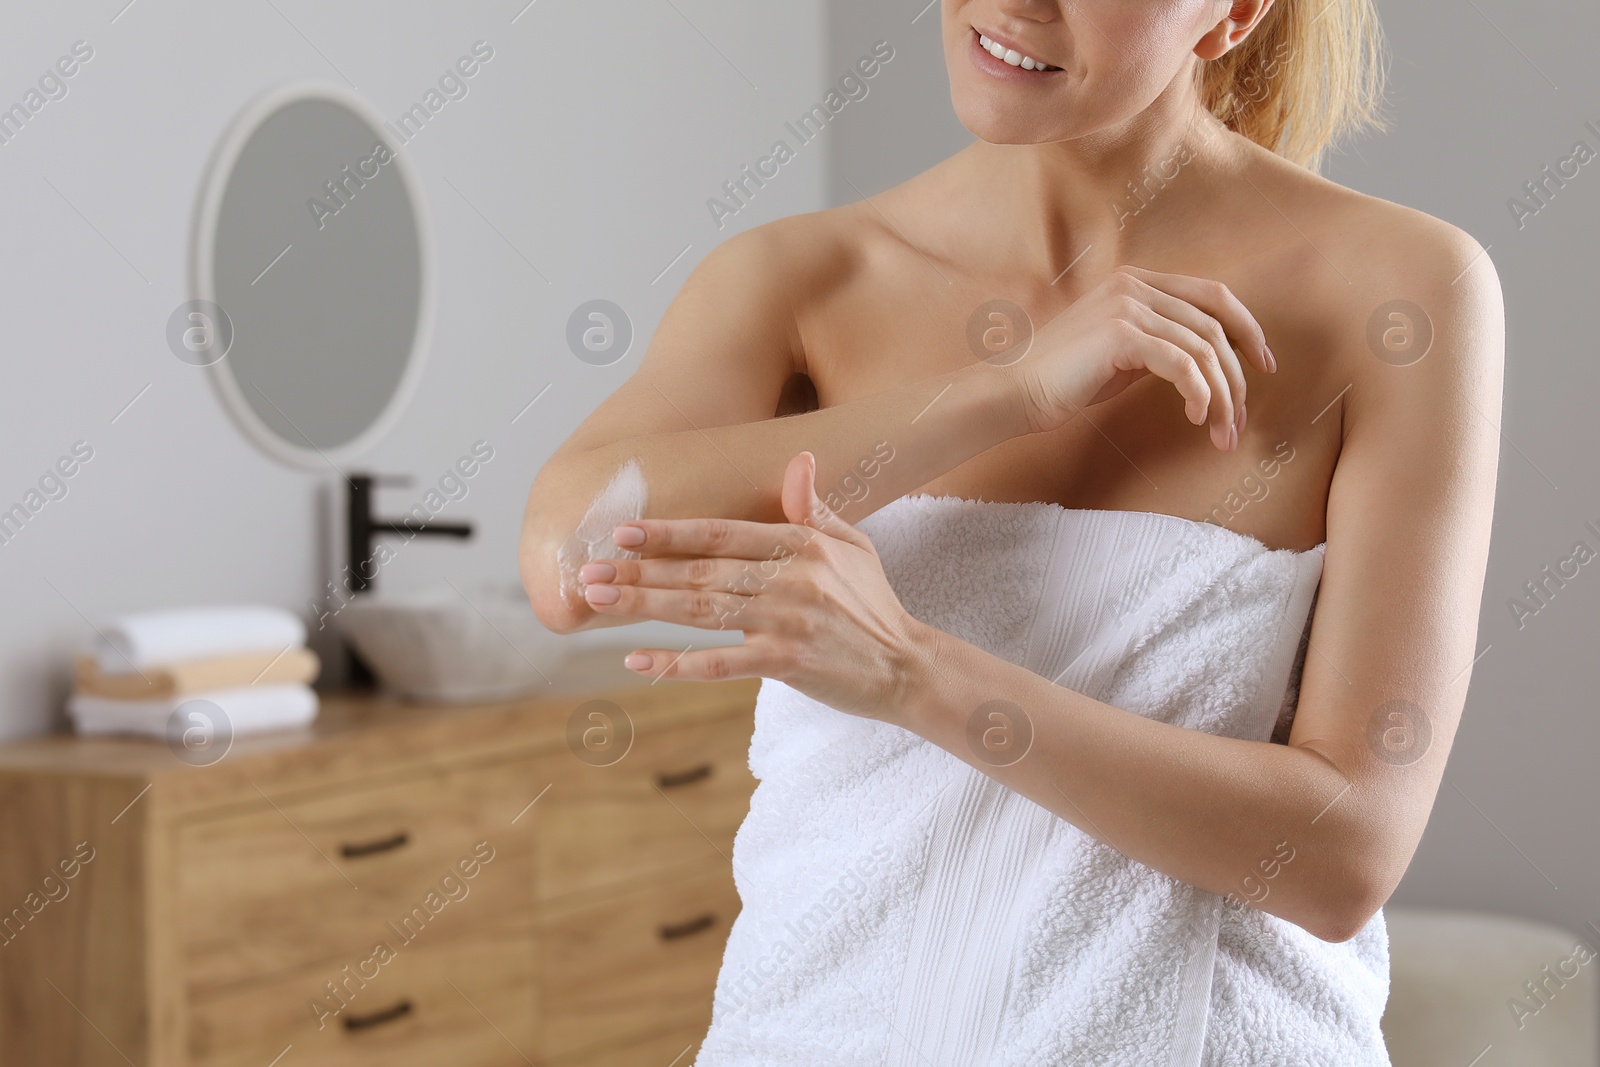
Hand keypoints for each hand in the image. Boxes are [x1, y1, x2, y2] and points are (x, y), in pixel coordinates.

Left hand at [577, 451, 928, 721]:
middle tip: (587, 571)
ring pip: (703, 612)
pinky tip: (637, 662)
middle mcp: (791, 579)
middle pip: (701, 572)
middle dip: (640, 571)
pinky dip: (677, 664)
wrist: (908, 666)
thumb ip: (814, 509)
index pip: (722, 533)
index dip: (670, 532)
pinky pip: (721, 664)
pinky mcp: (787, 664)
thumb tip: (799, 461)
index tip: (623, 531)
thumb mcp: (853, 545)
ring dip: (646, 606)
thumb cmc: (872, 604)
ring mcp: (788, 623)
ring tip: (599, 601)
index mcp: (801, 545)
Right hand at [1008, 266, 1275, 449]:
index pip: (1213, 296)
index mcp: (1136, 282)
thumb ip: (1157, 345)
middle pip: (1216, 326)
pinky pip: (1183, 364)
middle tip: (1240, 421)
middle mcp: (1135, 285)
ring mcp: (1128, 307)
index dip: (1248, 329)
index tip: (1264, 366)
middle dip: (1238, 377)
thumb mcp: (1119, 355)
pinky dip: (1199, 393)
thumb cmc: (1062, 381)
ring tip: (1222, 433)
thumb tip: (1201, 364)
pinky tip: (1195, 417)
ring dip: (1222, 396)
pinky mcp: (1121, 335)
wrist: (1013, 393)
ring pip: (1204, 349)